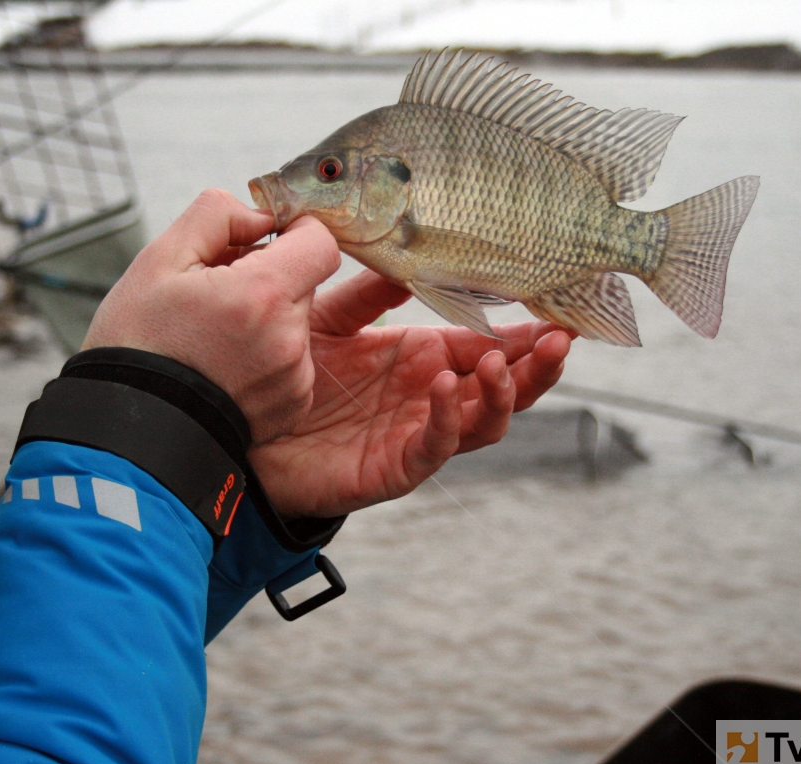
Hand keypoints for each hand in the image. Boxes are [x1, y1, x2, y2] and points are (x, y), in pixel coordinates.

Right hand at [82, 189, 339, 443]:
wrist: (130, 428)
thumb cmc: (138, 341)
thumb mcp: (160, 259)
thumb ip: (217, 216)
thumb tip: (261, 217)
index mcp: (262, 295)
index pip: (321, 243)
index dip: (295, 233)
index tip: (265, 240)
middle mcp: (288, 339)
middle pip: (306, 283)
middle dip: (271, 278)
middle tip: (220, 294)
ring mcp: (294, 378)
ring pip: (298, 324)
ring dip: (269, 320)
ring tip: (217, 337)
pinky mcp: (293, 406)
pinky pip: (295, 363)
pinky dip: (269, 358)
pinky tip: (227, 367)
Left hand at [248, 271, 572, 517]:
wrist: (238, 429)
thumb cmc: (287, 373)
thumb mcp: (329, 318)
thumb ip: (368, 292)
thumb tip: (410, 259)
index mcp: (422, 358)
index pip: (489, 345)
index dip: (527, 335)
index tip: (562, 315)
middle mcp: (430, 397)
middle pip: (504, 386)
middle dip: (537, 365)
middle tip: (561, 338)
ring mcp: (416, 434)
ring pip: (484, 422)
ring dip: (504, 394)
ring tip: (500, 363)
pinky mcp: (392, 467)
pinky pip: (433, 448)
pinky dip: (448, 420)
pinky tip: (447, 388)